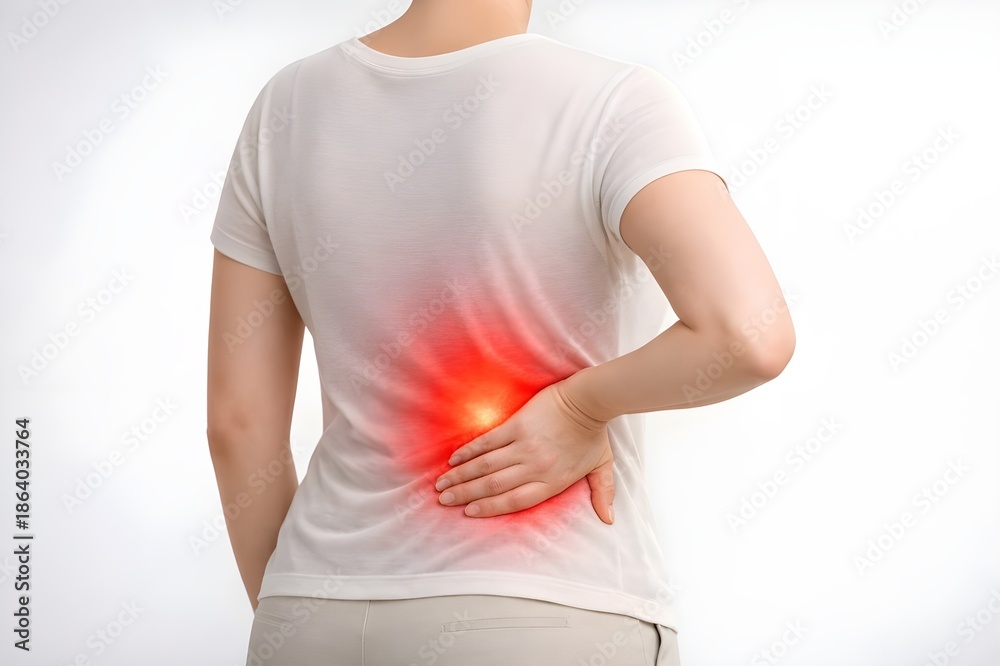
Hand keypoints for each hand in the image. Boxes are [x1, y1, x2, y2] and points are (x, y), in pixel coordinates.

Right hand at [434, 379, 615, 523]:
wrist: (589, 400)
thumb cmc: (595, 433)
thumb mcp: (602, 467)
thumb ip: (602, 493)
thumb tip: (608, 519)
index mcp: (552, 482)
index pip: (514, 501)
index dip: (489, 508)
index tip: (469, 513)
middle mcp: (534, 467)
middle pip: (493, 486)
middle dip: (466, 495)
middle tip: (444, 501)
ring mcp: (524, 446)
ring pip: (485, 466)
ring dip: (461, 477)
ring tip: (442, 485)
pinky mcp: (517, 425)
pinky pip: (487, 442)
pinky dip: (469, 452)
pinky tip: (454, 460)